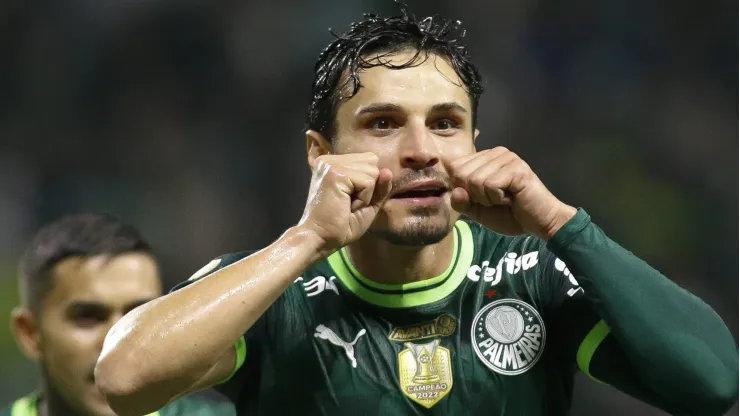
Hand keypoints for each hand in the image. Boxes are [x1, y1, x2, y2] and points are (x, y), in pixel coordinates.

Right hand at [298, 153, 392, 253]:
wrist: (320, 239)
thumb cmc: (341, 225)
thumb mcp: (367, 204)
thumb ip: (379, 187)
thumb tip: (388, 171)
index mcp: (334, 163)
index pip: (369, 159)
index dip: (367, 183)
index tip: (348, 199)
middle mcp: (330, 160)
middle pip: (372, 161)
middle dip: (368, 187)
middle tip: (348, 203)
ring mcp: (332, 165)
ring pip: (372, 171)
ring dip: (365, 194)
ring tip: (346, 205)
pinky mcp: (336, 173)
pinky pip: (368, 182)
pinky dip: (363, 199)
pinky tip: (346, 206)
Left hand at [446, 147, 576, 238]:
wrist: (539, 223)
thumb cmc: (509, 215)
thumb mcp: (477, 211)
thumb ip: (462, 202)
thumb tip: (456, 191)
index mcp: (484, 158)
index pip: (454, 166)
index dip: (462, 189)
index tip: (483, 197)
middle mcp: (495, 152)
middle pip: (461, 173)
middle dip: (474, 195)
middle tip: (495, 199)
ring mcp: (507, 158)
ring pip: (475, 180)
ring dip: (487, 198)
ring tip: (504, 198)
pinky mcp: (516, 168)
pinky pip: (489, 185)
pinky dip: (496, 198)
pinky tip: (511, 198)